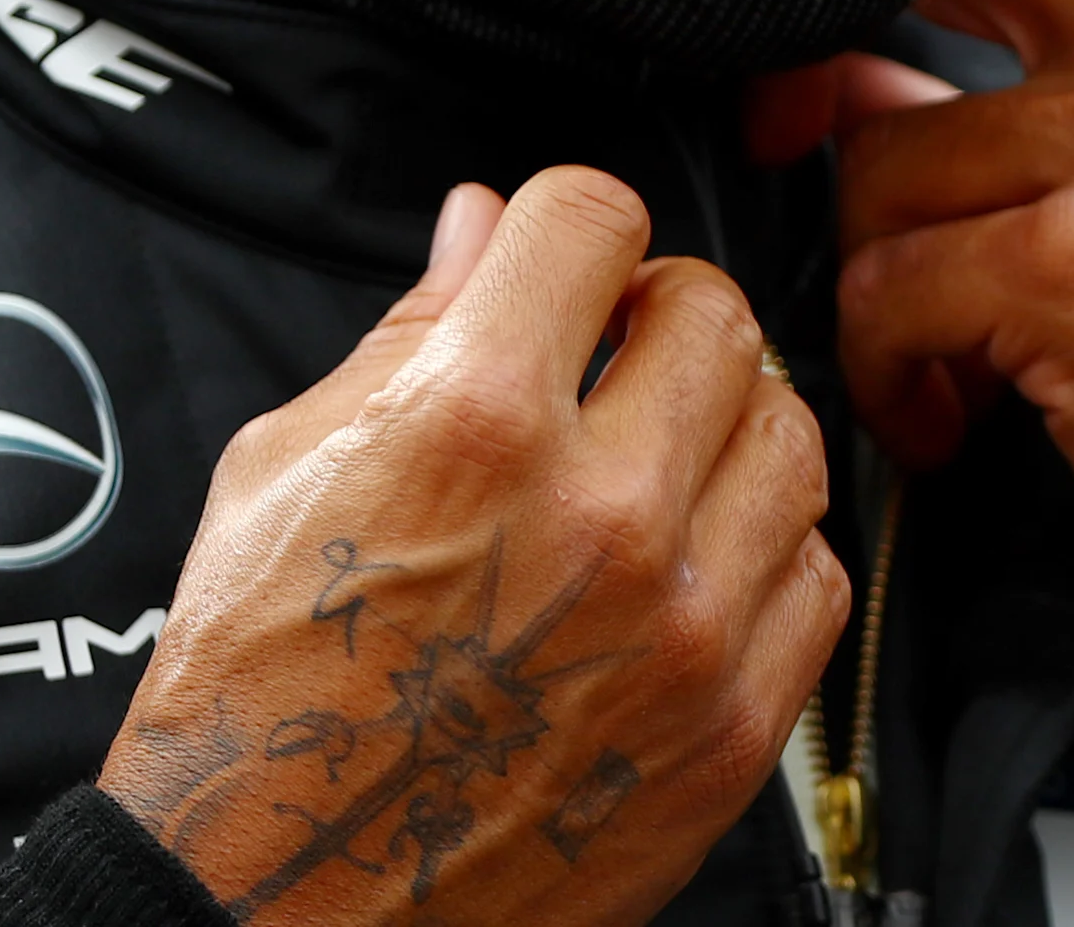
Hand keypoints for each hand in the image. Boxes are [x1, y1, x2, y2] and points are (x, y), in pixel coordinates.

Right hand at [99, 171, 850, 926]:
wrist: (271, 910)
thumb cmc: (259, 701)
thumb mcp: (283, 472)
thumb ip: (406, 332)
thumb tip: (484, 224)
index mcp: (474, 421)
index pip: (596, 217)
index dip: (570, 223)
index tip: (564, 261)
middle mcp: (599, 514)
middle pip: (719, 312)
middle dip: (658, 313)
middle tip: (612, 360)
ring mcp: (682, 623)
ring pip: (792, 433)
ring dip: (727, 426)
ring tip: (654, 462)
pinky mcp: (732, 724)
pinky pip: (814, 572)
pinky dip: (763, 553)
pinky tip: (687, 566)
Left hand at [823, 0, 1073, 647]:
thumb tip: (846, 69)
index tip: (868, 65)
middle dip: (831, 57)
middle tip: (816, 159)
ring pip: (880, 158)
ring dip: (888, 273)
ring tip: (952, 354)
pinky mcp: (1072, 266)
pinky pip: (881, 291)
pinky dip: (892, 375)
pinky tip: (952, 421)